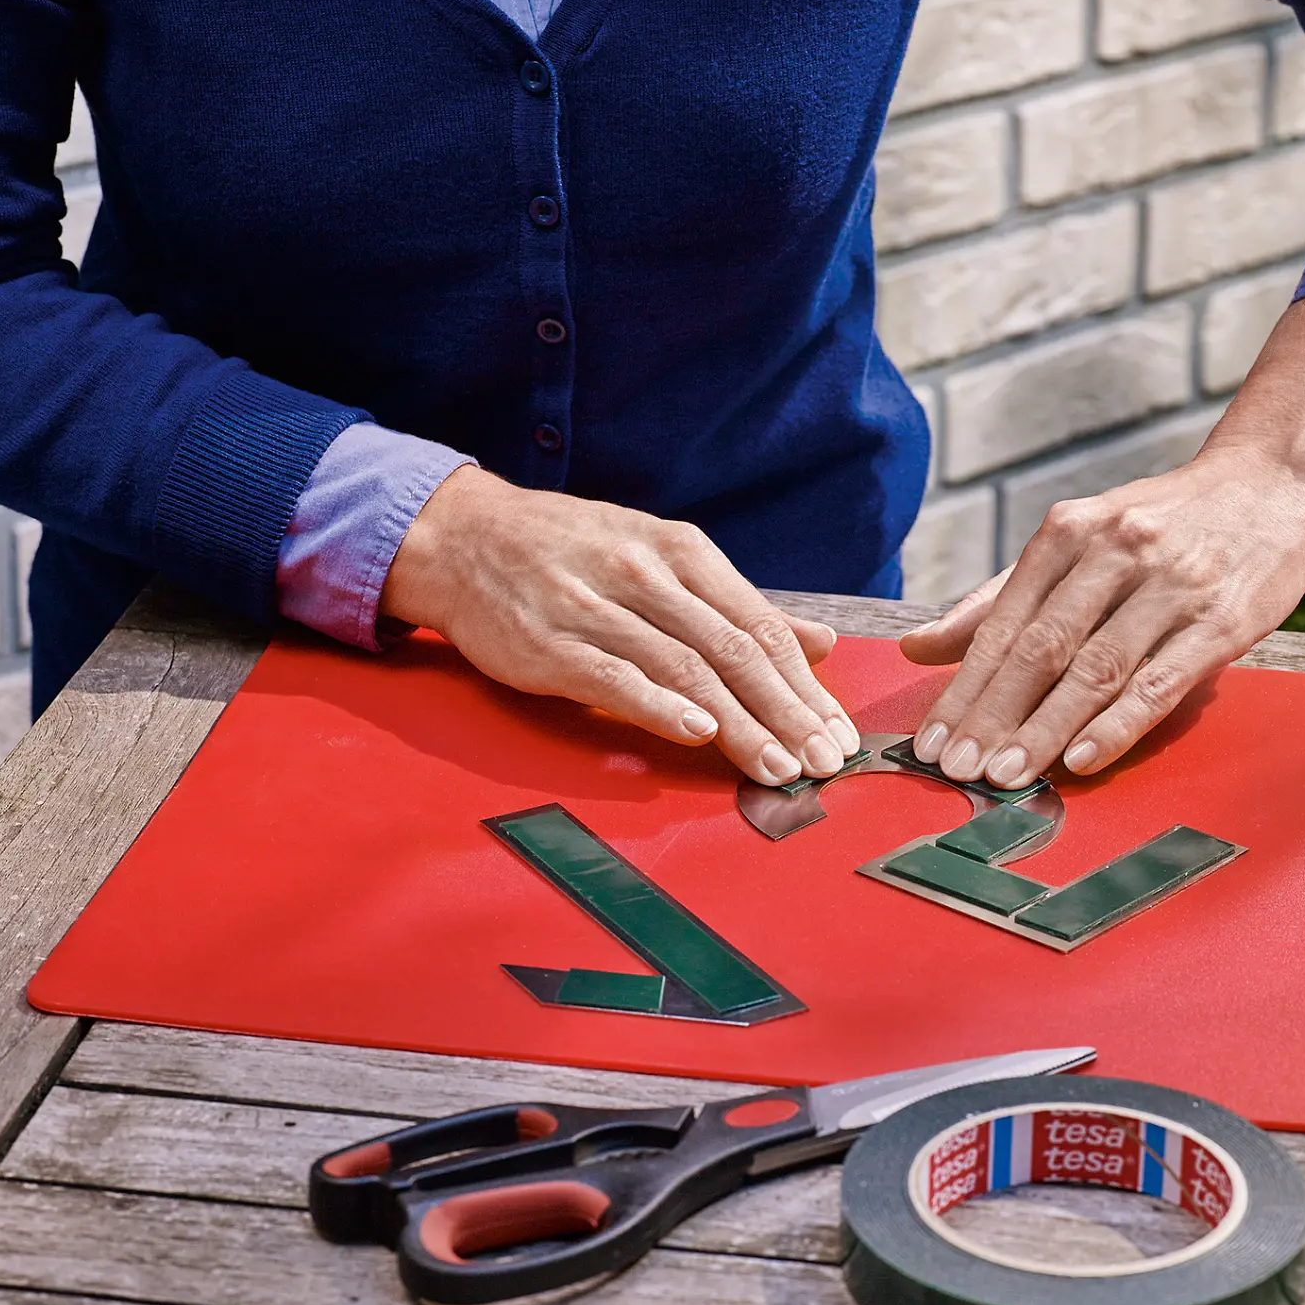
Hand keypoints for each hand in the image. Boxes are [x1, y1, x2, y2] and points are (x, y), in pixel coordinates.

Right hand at [377, 466, 859, 785]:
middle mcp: (646, 575)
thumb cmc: (572, 552)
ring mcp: (597, 608)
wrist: (465, 537)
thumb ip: (741, 606)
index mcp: (682, 552)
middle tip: (823, 762)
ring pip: (685, 669)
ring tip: (777, 767)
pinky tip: (696, 732)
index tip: (838, 733)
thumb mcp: (662, 557)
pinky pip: (614, 677)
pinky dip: (659, 705)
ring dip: (739, 724)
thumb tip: (823, 642)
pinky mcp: (550, 643)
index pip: (762, 625)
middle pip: (734, 652)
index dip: (807, 685)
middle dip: (787, 713)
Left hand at [899, 294, 1304, 787]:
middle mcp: (1115, 552)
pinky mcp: (1223, 620)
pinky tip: (1080, 759)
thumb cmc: (1165, 521)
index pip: (1002, 624)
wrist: (1276, 478)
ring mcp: (1171, 586)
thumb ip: (1000, 597)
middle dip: (991, 715)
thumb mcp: (1080, 538)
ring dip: (1043, 729)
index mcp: (1070, 531)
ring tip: (1005, 776)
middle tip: (955, 769)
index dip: (962, 688)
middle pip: (1040, 648)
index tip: (930, 743)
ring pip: (1094, 669)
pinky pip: (1160, 681)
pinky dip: (1116, 725)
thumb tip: (918, 646)